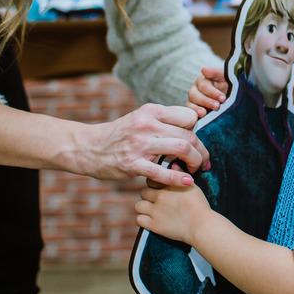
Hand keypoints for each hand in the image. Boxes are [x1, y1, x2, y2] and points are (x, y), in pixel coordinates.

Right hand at [81, 104, 208, 184]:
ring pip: (181, 148)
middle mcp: (146, 125)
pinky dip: (178, 178)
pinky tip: (187, 182)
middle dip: (202, 149)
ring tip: (196, 169)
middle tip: (204, 160)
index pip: (188, 115)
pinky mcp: (132, 164)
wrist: (89, 147)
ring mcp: (139, 145)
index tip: (198, 140)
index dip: (197, 129)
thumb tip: (193, 122)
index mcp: (151, 111)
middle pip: (188, 133)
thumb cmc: (120, 134)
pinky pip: (161, 172)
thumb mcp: (140, 118)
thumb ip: (163, 119)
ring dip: (195, 161)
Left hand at [135, 181, 209, 242]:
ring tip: (152, 211)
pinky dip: (143, 220)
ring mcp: (155, 211)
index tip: (158, 190)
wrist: (201, 225)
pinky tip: (151, 221)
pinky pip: (139, 220)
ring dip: (144, 208)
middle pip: (143, 192)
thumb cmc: (199, 206)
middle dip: (148, 196)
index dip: (153, 185)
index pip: (151, 180)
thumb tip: (173, 164)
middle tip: (156, 202)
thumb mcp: (192, 186)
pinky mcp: (154, 225)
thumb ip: (179, 176)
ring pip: (138, 206)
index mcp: (168, 185)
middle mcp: (160, 196)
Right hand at [186, 65, 227, 117]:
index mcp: (203, 81)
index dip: (213, 92)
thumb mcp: (225, 78)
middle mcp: (195, 90)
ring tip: (205, 113)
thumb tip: (203, 69)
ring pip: (190, 104)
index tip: (223, 98)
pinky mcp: (193, 111)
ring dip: (197, 109)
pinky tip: (200, 118)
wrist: (232, 99)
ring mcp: (193, 101)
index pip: (203, 85)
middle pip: (194, 95)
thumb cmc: (228, 86)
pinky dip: (193, 115)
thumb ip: (215, 73)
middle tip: (217, 106)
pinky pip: (189, 113)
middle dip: (206, 101)